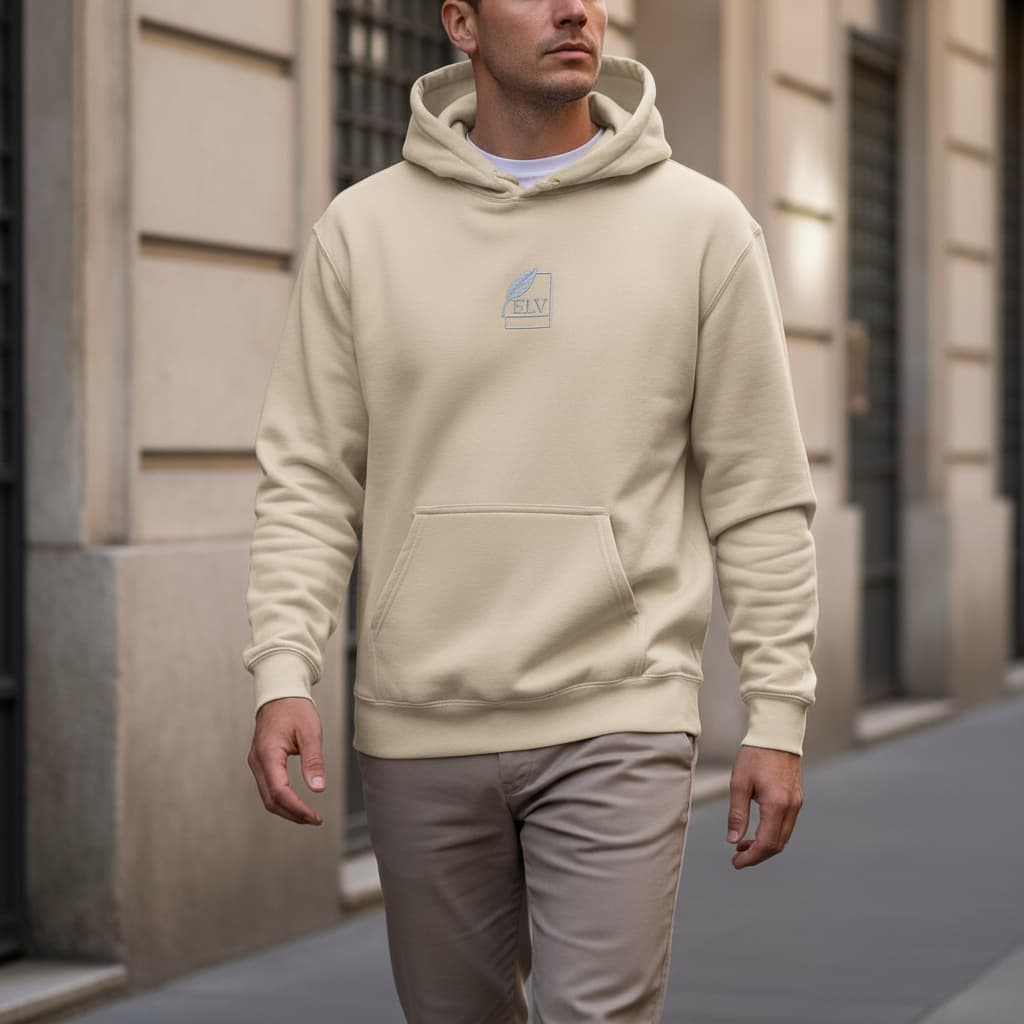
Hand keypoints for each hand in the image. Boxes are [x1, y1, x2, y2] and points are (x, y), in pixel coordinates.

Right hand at [248, 696, 325, 825]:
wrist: (280, 693)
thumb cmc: (295, 709)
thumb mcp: (310, 732)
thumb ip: (313, 761)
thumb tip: (318, 789)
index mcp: (268, 753)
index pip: (279, 791)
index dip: (297, 808)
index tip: (315, 817)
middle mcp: (257, 761)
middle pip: (271, 800)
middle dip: (292, 814)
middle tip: (315, 819)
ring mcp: (256, 762)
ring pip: (267, 797)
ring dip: (287, 809)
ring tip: (309, 815)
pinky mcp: (261, 762)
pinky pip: (268, 787)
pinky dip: (282, 799)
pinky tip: (297, 803)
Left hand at [726, 744, 803, 868]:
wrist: (776, 734)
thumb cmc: (755, 755)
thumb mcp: (739, 783)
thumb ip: (737, 814)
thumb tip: (733, 840)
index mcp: (777, 805)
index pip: (767, 843)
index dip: (751, 857)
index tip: (736, 863)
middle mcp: (791, 807)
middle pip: (777, 844)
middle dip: (758, 854)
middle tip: (737, 857)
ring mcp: (796, 803)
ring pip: (783, 836)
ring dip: (764, 845)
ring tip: (743, 844)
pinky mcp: (796, 798)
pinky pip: (786, 824)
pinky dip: (772, 833)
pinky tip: (756, 830)